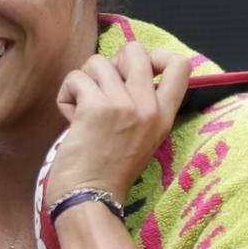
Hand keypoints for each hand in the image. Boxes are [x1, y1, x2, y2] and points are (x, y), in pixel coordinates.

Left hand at [49, 44, 191, 207]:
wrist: (89, 199)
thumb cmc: (109, 172)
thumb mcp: (142, 139)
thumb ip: (142, 106)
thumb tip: (121, 71)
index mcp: (163, 116)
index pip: (181, 65)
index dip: (156, 56)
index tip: (135, 72)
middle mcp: (148, 107)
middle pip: (135, 49)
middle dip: (112, 62)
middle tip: (103, 90)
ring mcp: (123, 105)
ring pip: (97, 61)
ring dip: (83, 82)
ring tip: (82, 111)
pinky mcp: (96, 107)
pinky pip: (75, 78)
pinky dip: (66, 97)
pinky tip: (70, 119)